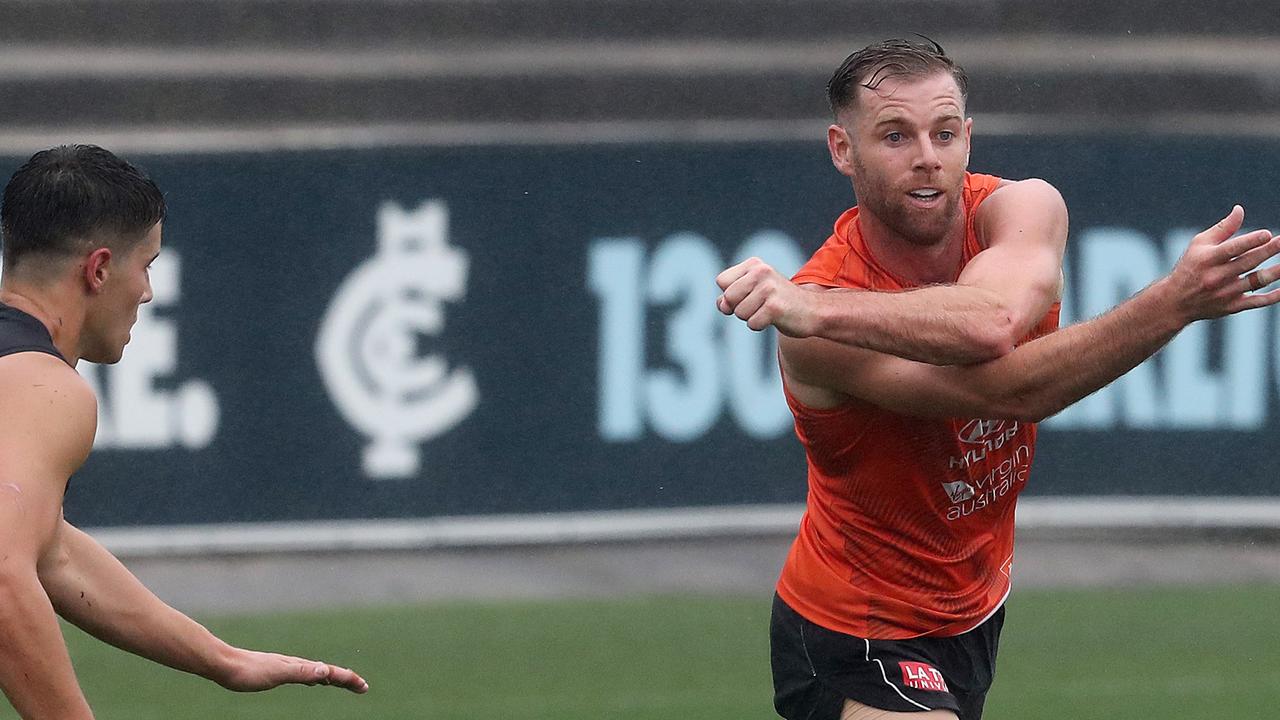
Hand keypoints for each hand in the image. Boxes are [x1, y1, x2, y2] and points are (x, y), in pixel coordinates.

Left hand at [218, 649, 367, 693]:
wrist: (225, 664)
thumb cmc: (249, 671)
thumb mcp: (278, 673)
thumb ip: (301, 672)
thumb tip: (325, 669)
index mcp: (299, 666)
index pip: (330, 672)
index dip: (348, 679)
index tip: (363, 686)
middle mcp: (296, 664)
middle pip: (328, 671)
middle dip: (346, 679)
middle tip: (362, 687)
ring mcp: (287, 667)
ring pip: (317, 672)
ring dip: (333, 677)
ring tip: (343, 682)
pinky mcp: (277, 671)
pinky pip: (305, 674)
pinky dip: (317, 678)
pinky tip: (313, 680)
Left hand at [715, 257, 815, 335]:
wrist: (813, 310)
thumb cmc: (779, 302)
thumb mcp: (754, 292)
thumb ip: (732, 296)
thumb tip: (722, 305)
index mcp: (754, 265)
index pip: (722, 281)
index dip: (729, 294)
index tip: (748, 296)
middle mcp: (761, 272)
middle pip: (728, 298)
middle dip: (739, 308)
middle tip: (760, 305)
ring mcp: (769, 289)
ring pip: (739, 313)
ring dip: (751, 317)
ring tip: (768, 310)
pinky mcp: (775, 307)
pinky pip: (752, 324)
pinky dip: (760, 326)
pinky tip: (775, 318)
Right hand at [1164, 205, 1279, 321]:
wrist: (1175, 302)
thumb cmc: (1190, 267)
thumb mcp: (1198, 244)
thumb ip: (1222, 228)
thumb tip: (1240, 210)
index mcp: (1207, 259)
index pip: (1231, 249)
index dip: (1250, 241)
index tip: (1267, 234)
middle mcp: (1216, 276)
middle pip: (1248, 262)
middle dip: (1269, 251)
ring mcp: (1225, 293)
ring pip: (1256, 281)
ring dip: (1276, 272)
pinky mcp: (1232, 306)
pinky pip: (1257, 301)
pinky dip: (1273, 296)